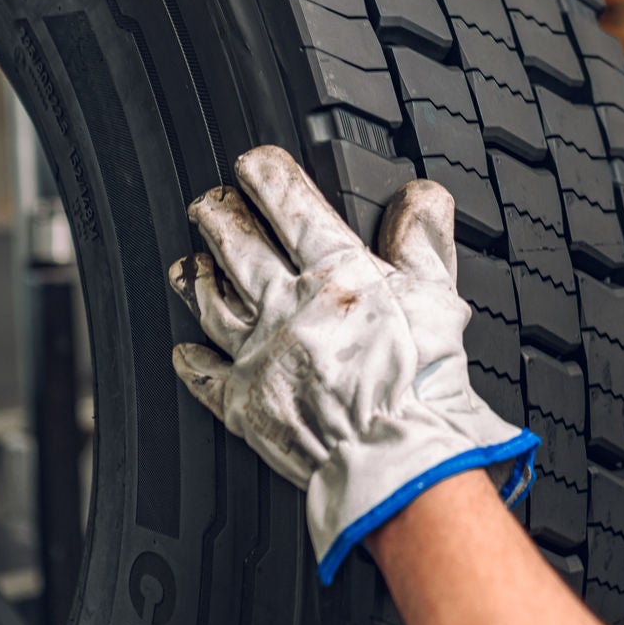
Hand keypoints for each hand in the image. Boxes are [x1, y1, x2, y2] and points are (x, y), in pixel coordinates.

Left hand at [169, 146, 534, 581]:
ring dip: (195, 276)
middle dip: (217, 215)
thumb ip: (424, 242)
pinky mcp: (243, 402)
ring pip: (210, 301)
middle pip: (236, 245)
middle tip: (209, 203)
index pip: (289, 206)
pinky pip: (203, 374)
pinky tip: (184, 350)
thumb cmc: (423, 386)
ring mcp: (258, 354)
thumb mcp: (439, 299)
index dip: (264, 175)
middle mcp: (287, 306)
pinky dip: (190, 359)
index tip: (251, 164)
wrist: (398, 460)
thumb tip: (422, 197)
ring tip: (189, 263)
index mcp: (336, 273)